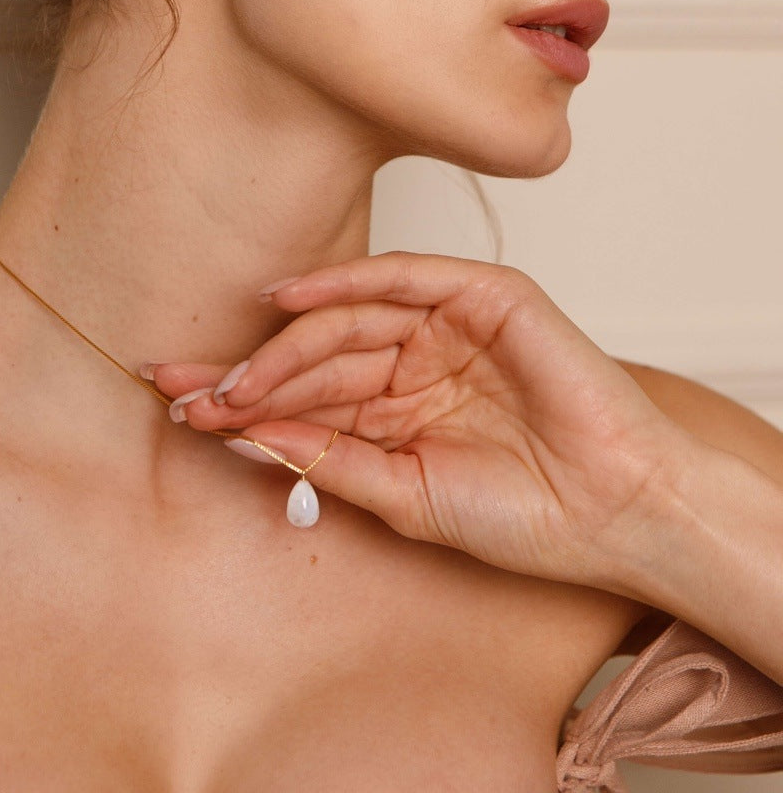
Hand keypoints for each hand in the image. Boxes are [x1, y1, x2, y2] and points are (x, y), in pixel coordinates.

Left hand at [150, 251, 687, 590]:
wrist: (612, 512)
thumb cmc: (521, 516)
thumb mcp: (402, 495)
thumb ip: (327, 459)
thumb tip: (242, 436)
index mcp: (394, 410)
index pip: (305, 395)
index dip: (242, 399)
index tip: (179, 408)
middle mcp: (414, 362)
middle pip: (314, 354)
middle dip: (249, 374)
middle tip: (187, 392)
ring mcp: (448, 325)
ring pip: (348, 318)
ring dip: (287, 345)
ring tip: (234, 378)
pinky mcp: (485, 295)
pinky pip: (404, 276)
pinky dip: (347, 281)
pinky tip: (292, 297)